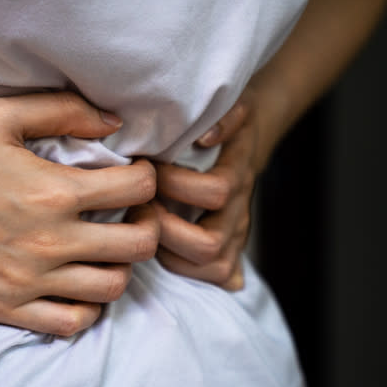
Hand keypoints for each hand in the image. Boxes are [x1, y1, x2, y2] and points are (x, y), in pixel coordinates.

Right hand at [0, 93, 157, 334]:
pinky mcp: (3, 308)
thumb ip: (62, 112)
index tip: (136, 173)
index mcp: (52, 191)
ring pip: (112, 288)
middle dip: (148, 224)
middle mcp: (49, 241)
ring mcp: (27, 281)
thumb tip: (114, 123)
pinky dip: (85, 307)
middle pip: (139, 245)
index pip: (139, 189)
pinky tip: (74, 282)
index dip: (149, 177)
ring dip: (120, 265)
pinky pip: (70, 323)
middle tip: (133, 212)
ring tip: (104, 247)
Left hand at [154, 81, 285, 290]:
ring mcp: (236, 238)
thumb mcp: (231, 108)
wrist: (245, 144)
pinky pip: (215, 277)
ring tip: (145, 227)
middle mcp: (239, 213)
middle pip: (210, 244)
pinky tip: (160, 248)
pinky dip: (182, 268)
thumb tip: (204, 137)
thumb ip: (225, 118)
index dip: (177, 184)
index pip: (216, 192)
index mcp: (239, 176)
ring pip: (212, 268)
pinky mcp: (230, 253)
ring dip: (169, 253)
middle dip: (166, 229)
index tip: (151, 170)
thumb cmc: (226, 126)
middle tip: (140, 210)